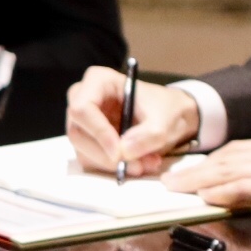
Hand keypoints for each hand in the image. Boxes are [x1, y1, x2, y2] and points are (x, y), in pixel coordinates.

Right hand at [65, 65, 202, 173]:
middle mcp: (83, 99)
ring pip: (83, 151)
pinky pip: (91, 161)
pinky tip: (138, 164)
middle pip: (78, 133)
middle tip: (136, 165)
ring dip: (113, 165)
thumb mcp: (164, 120)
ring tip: (144, 164)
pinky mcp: (88, 141)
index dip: (98, 132)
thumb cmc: (165, 108)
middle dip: (106, 156)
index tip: (120, 153)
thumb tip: (124, 152)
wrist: (172, 117)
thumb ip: (147, 135)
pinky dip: (113, 168)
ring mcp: (83, 122)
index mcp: (98, 81)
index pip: (82, 109)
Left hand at [166, 135, 250, 236]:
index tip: (188, 172)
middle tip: (171, 180)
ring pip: (235, 168)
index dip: (210, 161)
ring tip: (178, 190)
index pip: (240, 150)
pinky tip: (209, 197)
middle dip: (198, 168)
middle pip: (231, 156)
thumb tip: (243, 205)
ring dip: (202, 179)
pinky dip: (227, 190)